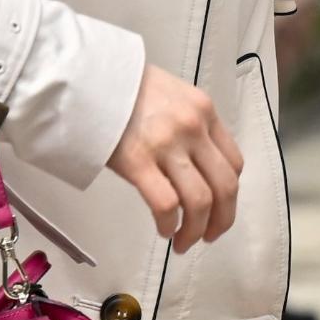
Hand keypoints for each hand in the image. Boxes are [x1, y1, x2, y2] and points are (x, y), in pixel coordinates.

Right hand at [108, 69, 242, 249]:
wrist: (85, 76)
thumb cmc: (122, 87)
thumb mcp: (171, 96)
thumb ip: (189, 125)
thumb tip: (195, 163)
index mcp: (204, 111)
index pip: (233, 162)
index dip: (230, 194)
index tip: (219, 209)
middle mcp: (193, 127)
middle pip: (225, 186)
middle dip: (221, 220)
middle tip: (209, 236)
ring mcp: (167, 144)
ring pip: (200, 201)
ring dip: (196, 231)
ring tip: (183, 242)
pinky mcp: (138, 161)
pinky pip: (167, 204)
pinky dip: (170, 225)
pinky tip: (164, 230)